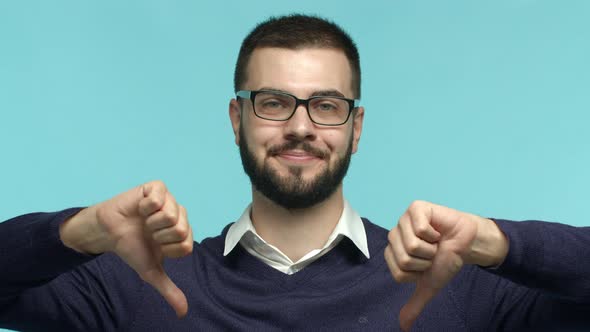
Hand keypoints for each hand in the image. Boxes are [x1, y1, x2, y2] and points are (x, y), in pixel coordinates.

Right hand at [60, 180, 192, 317]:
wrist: (108, 231)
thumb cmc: (132, 247)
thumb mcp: (150, 271)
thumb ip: (169, 290)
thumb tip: (183, 313)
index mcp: (182, 234)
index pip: (186, 245)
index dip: (166, 248)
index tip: (155, 245)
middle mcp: (180, 216)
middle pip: (180, 229)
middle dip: (158, 235)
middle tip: (148, 232)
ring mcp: (169, 200)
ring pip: (170, 214)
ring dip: (151, 221)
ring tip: (143, 220)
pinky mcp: (156, 188)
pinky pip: (159, 197)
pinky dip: (146, 206)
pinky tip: (140, 207)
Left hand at [384, 200, 507, 330]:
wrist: (467, 244)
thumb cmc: (446, 259)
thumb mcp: (430, 285)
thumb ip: (415, 303)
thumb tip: (403, 326)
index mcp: (393, 251)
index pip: (399, 272)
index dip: (418, 272)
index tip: (427, 264)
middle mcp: (395, 234)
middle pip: (404, 259)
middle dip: (425, 260)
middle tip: (433, 252)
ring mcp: (404, 219)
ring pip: (411, 245)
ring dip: (431, 248)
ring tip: (436, 241)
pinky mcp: (416, 207)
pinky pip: (420, 228)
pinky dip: (434, 234)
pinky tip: (438, 230)